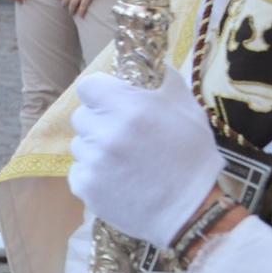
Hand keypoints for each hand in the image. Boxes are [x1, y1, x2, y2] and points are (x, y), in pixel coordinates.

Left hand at [70, 67, 222, 247]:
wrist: (192, 212)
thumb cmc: (192, 158)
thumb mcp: (188, 110)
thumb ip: (164, 79)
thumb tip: (148, 60)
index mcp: (127, 108)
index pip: (88, 86)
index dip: (101, 93)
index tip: (114, 102)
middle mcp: (104, 132)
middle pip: (82, 116)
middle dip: (100, 121)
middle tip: (126, 136)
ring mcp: (92, 161)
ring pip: (80, 144)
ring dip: (97, 148)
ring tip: (126, 161)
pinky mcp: (84, 186)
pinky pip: (79, 170)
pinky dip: (93, 174)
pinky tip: (119, 179)